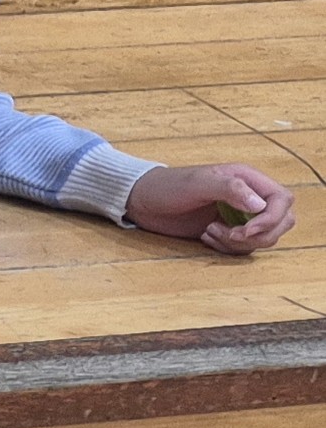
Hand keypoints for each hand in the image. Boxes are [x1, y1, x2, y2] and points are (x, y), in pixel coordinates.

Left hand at [126, 163, 296, 252]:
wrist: (143, 201)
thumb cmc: (168, 186)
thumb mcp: (197, 184)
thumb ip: (230, 189)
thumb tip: (260, 204)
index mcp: (248, 180)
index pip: (282, 200)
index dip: (272, 218)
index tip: (246, 230)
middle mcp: (249, 198)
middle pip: (282, 221)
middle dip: (260, 234)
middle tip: (229, 234)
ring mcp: (239, 216)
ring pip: (264, 238)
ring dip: (240, 242)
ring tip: (210, 232)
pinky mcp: (228, 231)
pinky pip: (244, 247)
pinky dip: (228, 248)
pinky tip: (205, 237)